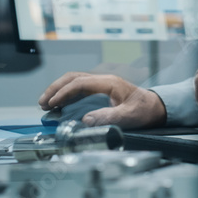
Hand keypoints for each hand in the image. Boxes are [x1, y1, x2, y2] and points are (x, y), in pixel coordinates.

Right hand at [38, 72, 166, 128]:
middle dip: (55, 88)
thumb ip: (109, 117)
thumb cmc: (144, 110)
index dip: (64, 93)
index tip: (52, 104)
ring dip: (58, 90)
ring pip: (74, 80)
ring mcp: (101, 84)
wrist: (155, 107)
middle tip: (42, 103)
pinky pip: (79, 87)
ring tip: (45, 104)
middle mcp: (103, 80)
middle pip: (73, 77)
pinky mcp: (100, 90)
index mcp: (109, 83)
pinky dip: (66, 94)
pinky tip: (59, 104)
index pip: (80, 83)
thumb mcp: (129, 116)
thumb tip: (86, 120)